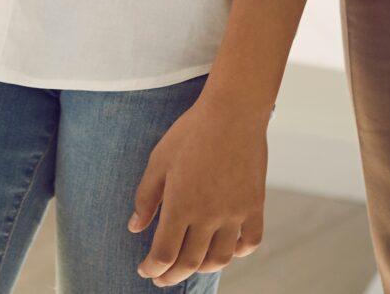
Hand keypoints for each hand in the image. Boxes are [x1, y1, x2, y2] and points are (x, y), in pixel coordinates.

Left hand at [130, 96, 268, 285]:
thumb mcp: (159, 160)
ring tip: (191, 264)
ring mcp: (234, 212)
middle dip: (171, 276)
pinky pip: (250, 242)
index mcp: (181, 205)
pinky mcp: (255, 205)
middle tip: (162, 277)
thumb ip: (146, 197)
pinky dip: (237, 252)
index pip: (164, 254)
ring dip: (202, 268)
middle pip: (189, 262)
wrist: (233, 112)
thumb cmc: (191, 132)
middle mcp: (208, 215)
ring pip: (220, 259)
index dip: (152, 268)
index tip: (145, 269)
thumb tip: (135, 228)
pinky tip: (226, 248)